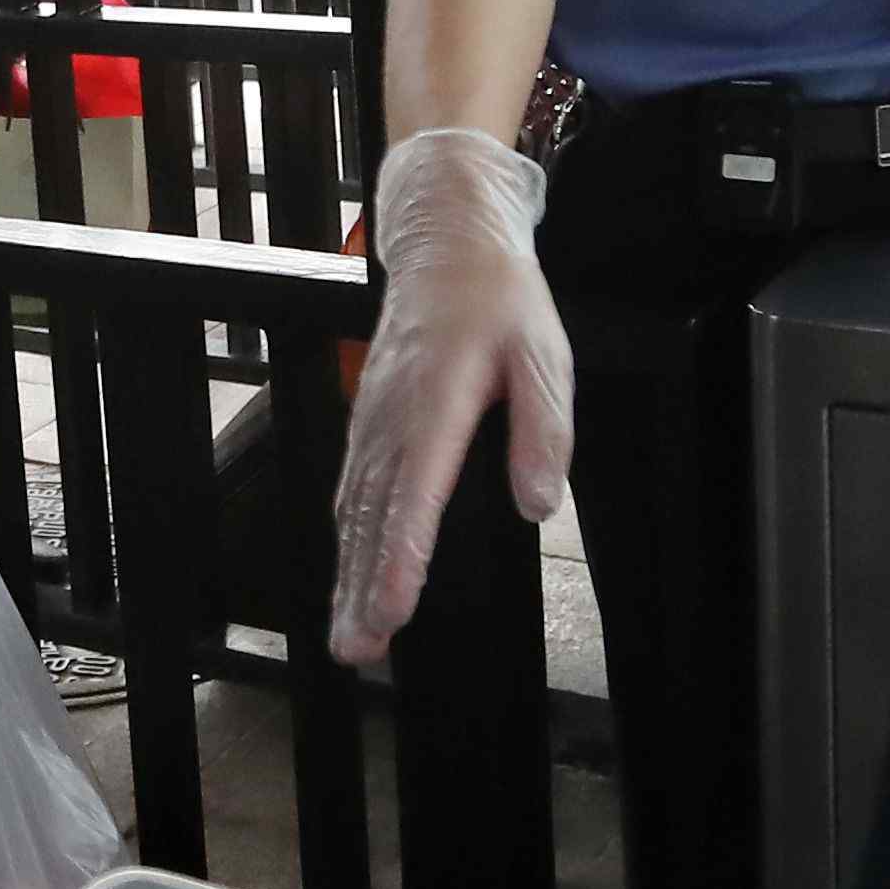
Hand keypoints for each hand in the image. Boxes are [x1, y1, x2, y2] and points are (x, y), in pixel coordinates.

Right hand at [328, 129, 569, 666]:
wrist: (445, 240)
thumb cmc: (499, 297)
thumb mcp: (544, 352)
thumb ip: (544, 429)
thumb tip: (537, 501)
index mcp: (438, 400)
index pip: (417, 492)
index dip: (402, 555)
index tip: (392, 606)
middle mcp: (393, 416)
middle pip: (374, 515)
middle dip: (363, 586)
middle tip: (359, 648)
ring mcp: (373, 418)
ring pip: (356, 508)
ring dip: (348, 574)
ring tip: (348, 635)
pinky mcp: (368, 419)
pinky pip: (352, 487)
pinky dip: (346, 538)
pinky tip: (345, 571)